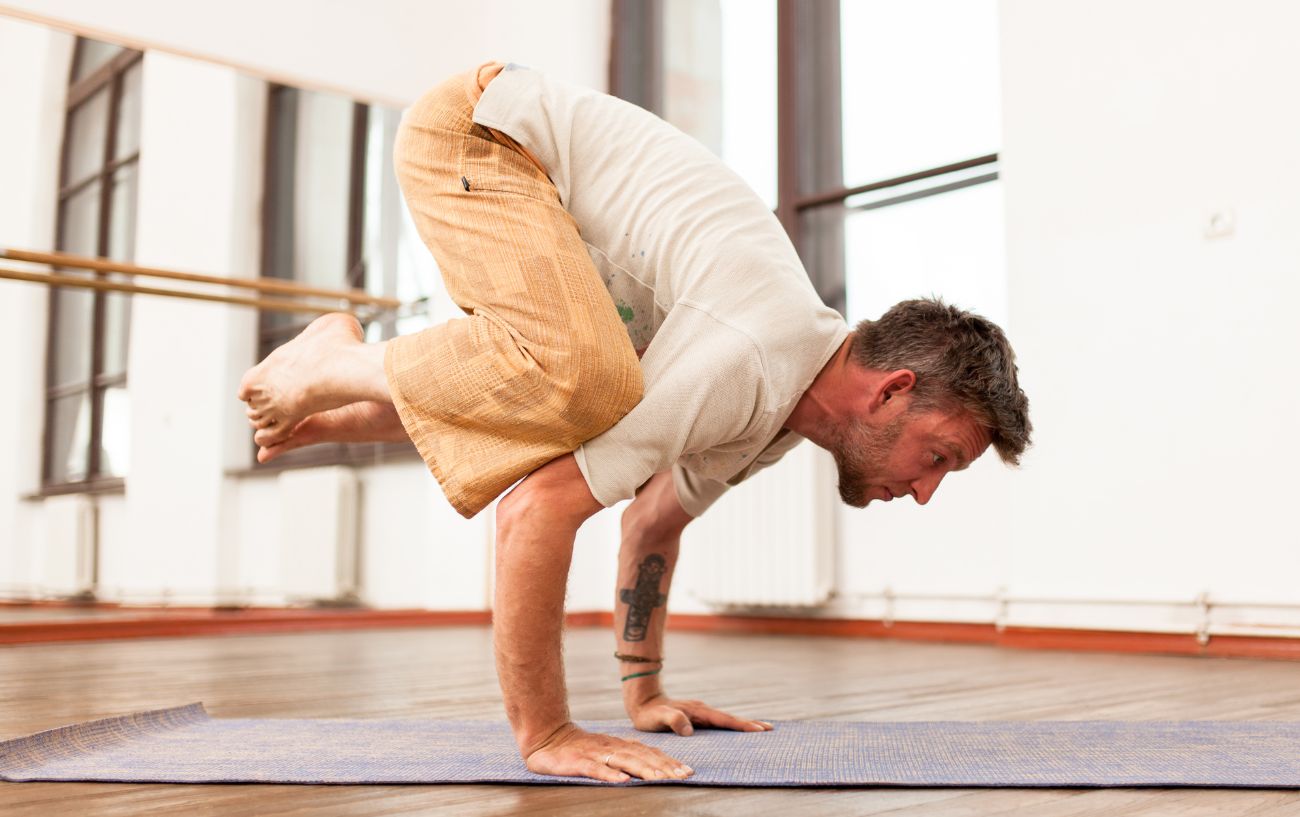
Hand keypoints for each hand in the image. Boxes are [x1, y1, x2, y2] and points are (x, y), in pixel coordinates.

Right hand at [524, 723, 694, 782]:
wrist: (547, 736)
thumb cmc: (579, 748)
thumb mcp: (606, 749)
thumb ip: (626, 754)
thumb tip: (651, 763)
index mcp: (620, 745)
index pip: (649, 753)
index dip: (669, 762)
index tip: (687, 772)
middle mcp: (611, 747)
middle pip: (642, 757)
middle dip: (664, 768)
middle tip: (683, 776)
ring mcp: (596, 754)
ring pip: (624, 762)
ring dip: (644, 770)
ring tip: (661, 780)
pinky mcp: (578, 762)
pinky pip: (596, 769)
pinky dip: (610, 775)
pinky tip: (622, 781)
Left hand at [627, 693, 772, 735]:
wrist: (642, 701)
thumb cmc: (649, 713)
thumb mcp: (658, 718)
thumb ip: (673, 721)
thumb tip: (690, 731)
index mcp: (698, 712)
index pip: (724, 720)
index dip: (741, 725)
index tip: (758, 730)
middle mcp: (702, 710)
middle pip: (730, 719)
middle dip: (749, 724)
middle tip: (770, 729)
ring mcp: (701, 713)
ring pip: (726, 720)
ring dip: (743, 724)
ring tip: (760, 729)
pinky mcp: (697, 717)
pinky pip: (718, 722)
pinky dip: (731, 726)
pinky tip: (735, 731)